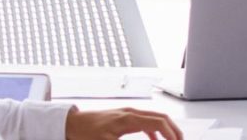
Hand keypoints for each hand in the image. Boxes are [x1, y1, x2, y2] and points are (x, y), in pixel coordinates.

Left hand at [65, 106, 182, 139]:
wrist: (71, 123)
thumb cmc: (85, 133)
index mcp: (130, 118)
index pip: (160, 122)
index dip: (172, 134)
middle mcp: (132, 112)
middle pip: (162, 117)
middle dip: (175, 130)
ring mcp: (128, 112)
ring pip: (156, 118)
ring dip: (167, 129)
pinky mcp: (124, 116)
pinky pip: (146, 120)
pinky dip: (156, 130)